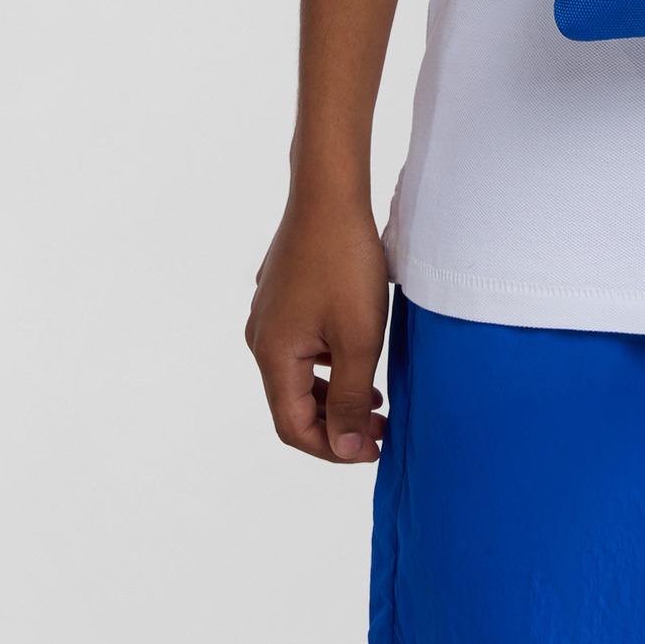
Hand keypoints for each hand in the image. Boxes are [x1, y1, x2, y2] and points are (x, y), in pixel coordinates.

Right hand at [246, 190, 391, 462]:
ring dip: (334, 392)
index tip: (374, 449)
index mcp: (272, 355)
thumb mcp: (358, 340)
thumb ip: (350, 399)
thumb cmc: (345, 263)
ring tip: (377, 396)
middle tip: (383, 427)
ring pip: (299, 372)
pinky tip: (358, 353)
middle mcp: (261, 338)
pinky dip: (329, 362)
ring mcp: (271, 314)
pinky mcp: (284, 294)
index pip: (293, 426)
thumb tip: (346, 448)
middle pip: (293, 402)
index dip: (332, 448)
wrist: (330, 194)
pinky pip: (302, 344)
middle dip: (336, 422)